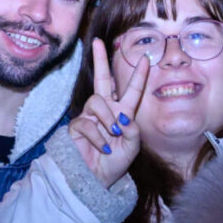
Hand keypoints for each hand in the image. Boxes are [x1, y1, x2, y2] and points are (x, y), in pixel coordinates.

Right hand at [69, 38, 148, 187]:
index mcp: (123, 114)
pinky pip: (87, 122)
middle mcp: (106, 111)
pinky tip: (102, 148)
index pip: (131, 90)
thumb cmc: (114, 164)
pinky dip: (98, 136)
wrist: (95, 180)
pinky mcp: (77, 126)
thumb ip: (133, 130)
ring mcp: (90, 117)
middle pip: (103, 80)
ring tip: (112, 135)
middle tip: (96, 42)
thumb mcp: (132, 147)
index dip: (138, 75)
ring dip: (107, 119)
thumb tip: (123, 117)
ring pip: (97, 101)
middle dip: (100, 60)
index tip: (144, 58)